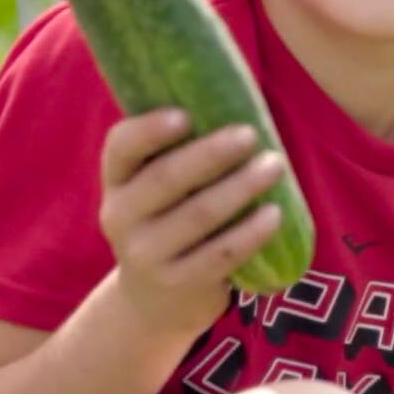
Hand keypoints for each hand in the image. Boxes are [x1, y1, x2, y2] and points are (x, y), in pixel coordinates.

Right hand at [98, 108, 286, 336]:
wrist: (156, 298)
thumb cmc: (172, 216)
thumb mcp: (160, 186)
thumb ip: (183, 148)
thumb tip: (237, 95)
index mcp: (117, 179)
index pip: (121, 147)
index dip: (148, 130)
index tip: (185, 115)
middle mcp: (121, 215)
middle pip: (165, 178)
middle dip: (211, 154)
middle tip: (250, 134)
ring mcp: (145, 254)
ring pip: (197, 215)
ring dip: (241, 187)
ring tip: (274, 165)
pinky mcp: (177, 283)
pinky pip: (219, 254)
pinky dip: (250, 232)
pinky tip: (275, 214)